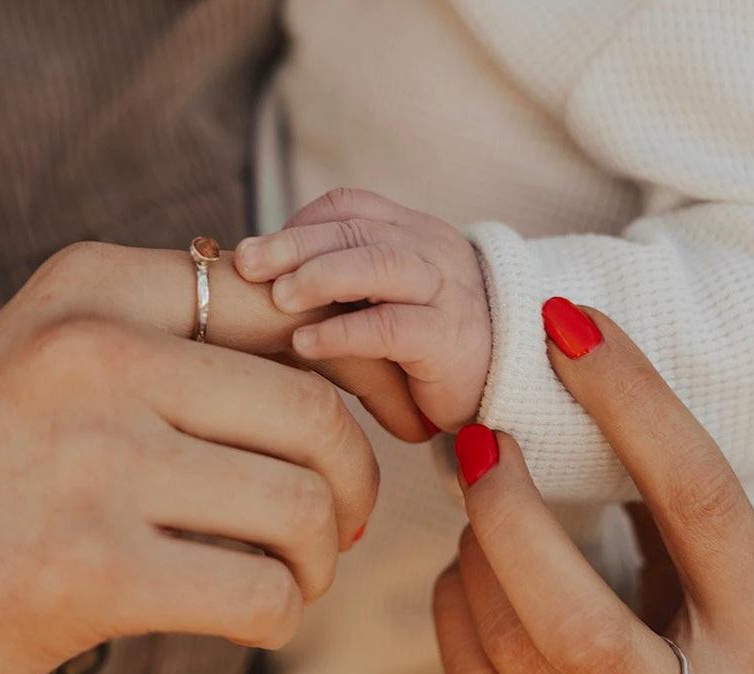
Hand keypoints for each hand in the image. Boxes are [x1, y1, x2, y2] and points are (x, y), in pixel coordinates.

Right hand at [0, 241, 417, 673]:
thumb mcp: (65, 361)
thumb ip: (187, 342)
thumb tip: (341, 361)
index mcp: (94, 288)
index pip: (285, 307)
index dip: (357, 368)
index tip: (374, 419)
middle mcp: (94, 354)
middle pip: (315, 412)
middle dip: (354, 480)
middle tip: (341, 517)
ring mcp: (93, 460)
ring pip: (303, 505)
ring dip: (321, 554)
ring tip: (293, 569)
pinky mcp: (91, 569)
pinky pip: (263, 590)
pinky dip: (283, 611)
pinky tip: (257, 610)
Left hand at [234, 188, 491, 430]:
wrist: (507, 388)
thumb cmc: (432, 349)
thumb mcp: (391, 301)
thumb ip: (348, 283)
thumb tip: (268, 283)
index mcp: (416, 234)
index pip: (351, 206)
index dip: (300, 223)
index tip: (258, 252)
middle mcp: (433, 253)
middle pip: (355, 230)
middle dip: (293, 245)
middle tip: (246, 264)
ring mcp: (446, 292)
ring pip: (377, 264)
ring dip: (318, 276)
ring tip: (277, 297)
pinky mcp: (449, 339)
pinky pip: (390, 326)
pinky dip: (342, 331)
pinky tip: (305, 342)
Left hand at [432, 301, 753, 673]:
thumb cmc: (744, 657)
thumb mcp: (743, 589)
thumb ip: (678, 513)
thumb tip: (587, 389)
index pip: (699, 501)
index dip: (632, 401)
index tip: (568, 324)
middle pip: (577, 624)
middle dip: (509, 517)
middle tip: (478, 440)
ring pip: (516, 657)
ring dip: (480, 562)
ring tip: (481, 511)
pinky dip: (455, 619)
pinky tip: (463, 575)